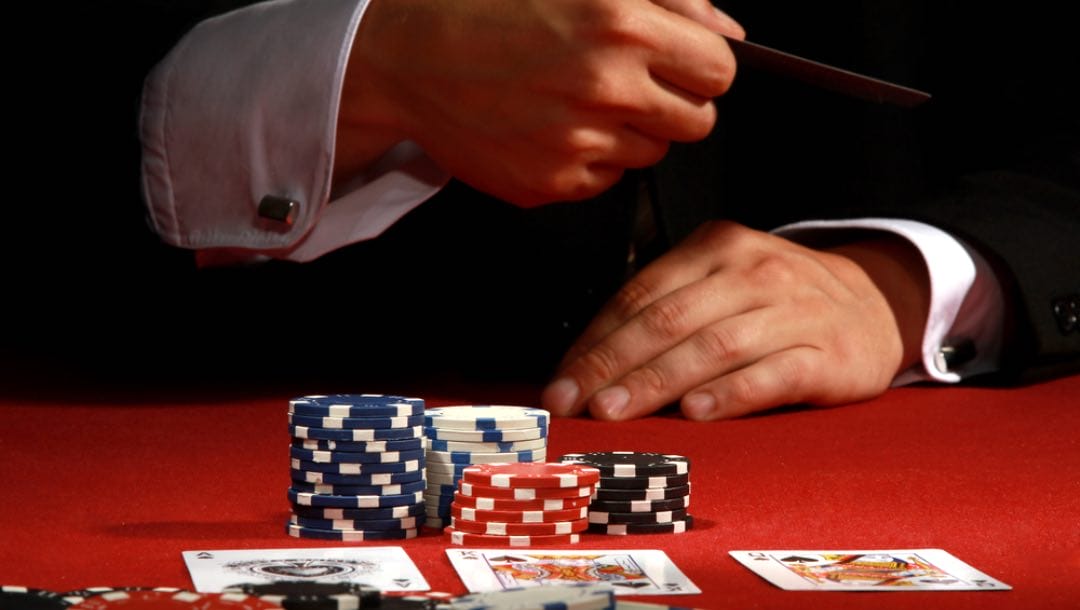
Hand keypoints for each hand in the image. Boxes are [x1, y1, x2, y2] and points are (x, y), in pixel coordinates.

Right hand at [335, 0, 743, 204]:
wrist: (406, 56)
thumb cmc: (484, 5)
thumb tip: (725, 30)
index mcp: (622, 24)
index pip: (719, 70)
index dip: (699, 64)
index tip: (678, 62)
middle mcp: (604, 87)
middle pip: (697, 122)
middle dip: (673, 102)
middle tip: (627, 82)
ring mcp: (577, 142)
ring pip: (651, 154)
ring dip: (630, 131)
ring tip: (576, 99)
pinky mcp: (549, 183)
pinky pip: (605, 181)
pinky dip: (589, 158)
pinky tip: (552, 126)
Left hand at [541, 221, 929, 419]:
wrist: (877, 303)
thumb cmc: (778, 302)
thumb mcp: (722, 284)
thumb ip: (666, 312)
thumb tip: (589, 366)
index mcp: (716, 247)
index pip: (640, 294)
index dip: (594, 341)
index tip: (560, 383)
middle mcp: (752, 271)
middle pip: (667, 319)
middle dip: (611, 365)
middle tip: (574, 403)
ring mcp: (793, 310)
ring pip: (712, 346)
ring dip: (657, 382)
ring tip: (616, 411)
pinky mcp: (829, 353)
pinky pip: (773, 372)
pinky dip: (730, 393)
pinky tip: (696, 413)